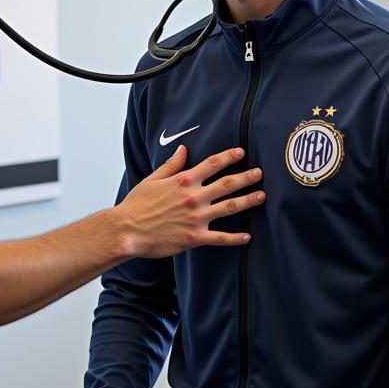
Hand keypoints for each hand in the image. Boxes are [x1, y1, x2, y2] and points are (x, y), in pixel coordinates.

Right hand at [115, 145, 263, 258]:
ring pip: (230, 207)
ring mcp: (197, 218)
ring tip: (261, 196)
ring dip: (248, 201)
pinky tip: (247, 236)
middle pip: (227, 184)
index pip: (212, 164)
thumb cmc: (136, 205)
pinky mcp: (195, 237)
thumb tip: (183, 149)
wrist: (127, 230)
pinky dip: (236, 238)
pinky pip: (221, 238)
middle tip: (260, 173)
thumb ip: (171, 165)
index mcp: (183, 180)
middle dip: (246, 177)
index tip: (241, 152)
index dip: (229, 156)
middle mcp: (194, 197)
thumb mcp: (152, 179)